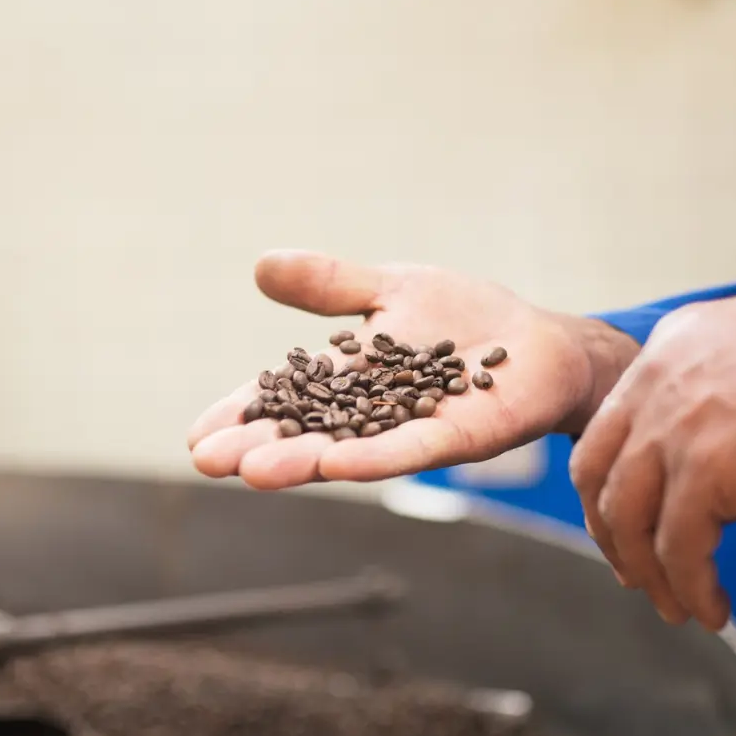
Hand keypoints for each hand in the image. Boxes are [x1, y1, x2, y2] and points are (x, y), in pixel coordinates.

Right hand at [189, 251, 638, 488]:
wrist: (539, 341)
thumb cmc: (465, 316)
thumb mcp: (390, 288)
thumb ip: (330, 284)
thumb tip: (260, 264)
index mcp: (351, 377)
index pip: (285, 397)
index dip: (243, 414)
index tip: (196, 437)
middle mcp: (374, 411)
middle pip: (307, 431)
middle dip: (259, 445)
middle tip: (208, 462)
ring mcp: (414, 428)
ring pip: (350, 448)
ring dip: (303, 461)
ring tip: (255, 471)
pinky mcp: (459, 436)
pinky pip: (412, 451)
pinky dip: (375, 457)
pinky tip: (337, 467)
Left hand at [570, 261, 735, 630]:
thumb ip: (711, 400)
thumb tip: (709, 466)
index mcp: (666, 350)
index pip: (608, 428)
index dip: (609, 485)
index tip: (626, 525)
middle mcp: (656, 381)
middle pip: (596, 473)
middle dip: (610, 533)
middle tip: (633, 573)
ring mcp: (676, 423)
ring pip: (629, 518)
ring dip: (648, 573)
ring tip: (676, 606)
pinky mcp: (709, 468)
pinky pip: (678, 549)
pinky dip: (691, 588)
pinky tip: (713, 609)